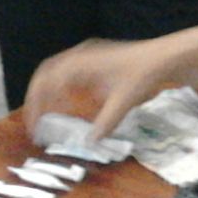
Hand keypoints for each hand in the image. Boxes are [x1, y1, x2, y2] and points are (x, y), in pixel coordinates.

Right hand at [23, 37, 171, 142]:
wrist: (163, 56)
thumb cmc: (142, 74)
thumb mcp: (124, 101)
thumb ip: (106, 122)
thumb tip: (90, 142)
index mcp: (80, 63)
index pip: (47, 82)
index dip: (37, 104)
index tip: (35, 126)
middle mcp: (79, 56)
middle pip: (45, 73)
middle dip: (36, 97)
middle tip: (34, 121)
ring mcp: (86, 54)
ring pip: (55, 70)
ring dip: (48, 91)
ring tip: (46, 114)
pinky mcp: (94, 58)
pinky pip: (68, 71)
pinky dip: (62, 87)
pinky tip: (69, 103)